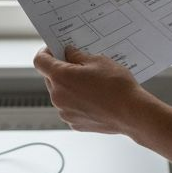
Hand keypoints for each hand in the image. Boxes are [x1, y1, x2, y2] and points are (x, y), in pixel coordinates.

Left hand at [33, 46, 151, 134]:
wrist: (131, 113)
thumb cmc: (116, 86)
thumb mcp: (98, 61)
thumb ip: (77, 55)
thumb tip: (69, 53)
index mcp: (61, 78)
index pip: (40, 61)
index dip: (46, 53)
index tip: (54, 49)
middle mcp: (58, 96)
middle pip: (50, 78)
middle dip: (62, 70)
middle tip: (80, 65)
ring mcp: (65, 112)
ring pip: (60, 94)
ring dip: (70, 87)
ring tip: (92, 84)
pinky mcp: (74, 123)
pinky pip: (70, 107)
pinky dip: (77, 101)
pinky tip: (94, 98)